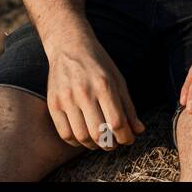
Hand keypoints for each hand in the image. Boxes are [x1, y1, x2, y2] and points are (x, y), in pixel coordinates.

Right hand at [45, 28, 144, 150]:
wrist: (69, 46)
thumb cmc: (98, 63)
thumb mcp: (118, 80)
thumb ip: (128, 107)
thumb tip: (138, 131)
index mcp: (104, 85)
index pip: (117, 122)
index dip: (125, 137)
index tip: (128, 139)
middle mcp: (84, 92)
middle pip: (99, 133)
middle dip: (110, 144)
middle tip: (114, 142)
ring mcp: (66, 99)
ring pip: (81, 136)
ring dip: (94, 145)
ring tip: (99, 140)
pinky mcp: (53, 103)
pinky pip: (65, 134)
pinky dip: (76, 142)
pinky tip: (83, 137)